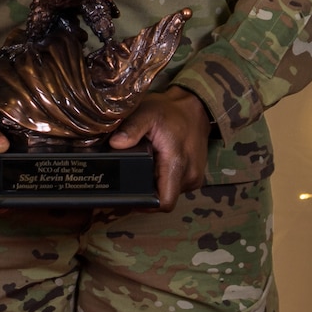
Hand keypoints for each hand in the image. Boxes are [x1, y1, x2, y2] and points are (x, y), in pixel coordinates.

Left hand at [108, 86, 211, 211]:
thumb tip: (115, 144)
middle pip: (163, 198)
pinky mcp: (195, 176)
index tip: (130, 196)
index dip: (145, 204)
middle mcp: (189, 175)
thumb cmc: (170, 111)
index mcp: (177, 164)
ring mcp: (194, 178)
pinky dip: (165, 179)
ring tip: (145, 167)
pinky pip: (176, 186)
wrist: (195, 107)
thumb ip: (131, 129)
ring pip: (169, 192)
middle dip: (146, 191)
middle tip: (130, 177)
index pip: (163, 202)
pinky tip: (157, 165)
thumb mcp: (147, 113)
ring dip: (156, 185)